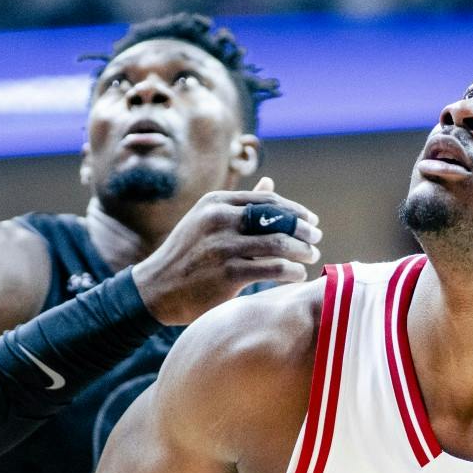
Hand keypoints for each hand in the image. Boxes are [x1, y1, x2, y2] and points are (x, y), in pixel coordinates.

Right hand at [133, 178, 323, 324]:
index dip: (295, 211)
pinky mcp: (228, 274)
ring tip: (310, 257)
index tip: (311, 222)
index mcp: (216, 202)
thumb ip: (240, 205)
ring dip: (301, 251)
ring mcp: (223, 247)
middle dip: (303, 230)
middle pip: (277, 219)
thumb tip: (270, 183)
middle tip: (316, 240)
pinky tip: (297, 274)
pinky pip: (272, 269)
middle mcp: (219, 219)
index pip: (268, 200)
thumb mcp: (206, 220)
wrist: (155, 288)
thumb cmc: (186, 254)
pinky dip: (291, 271)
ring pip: (278, 244)